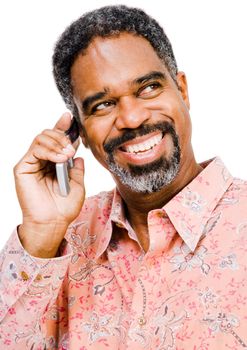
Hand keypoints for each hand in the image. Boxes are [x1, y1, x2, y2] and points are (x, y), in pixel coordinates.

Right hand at [14, 113, 84, 257]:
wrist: (54, 222)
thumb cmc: (64, 207)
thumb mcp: (78, 185)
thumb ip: (77, 169)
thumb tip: (78, 156)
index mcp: (54, 163)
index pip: (57, 140)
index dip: (62, 127)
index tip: (70, 118)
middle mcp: (42, 161)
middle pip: (48, 135)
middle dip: (62, 136)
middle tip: (71, 147)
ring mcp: (31, 163)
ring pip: (41, 138)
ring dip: (56, 143)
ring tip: (66, 155)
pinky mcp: (23, 167)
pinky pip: (35, 149)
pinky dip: (49, 151)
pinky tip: (60, 159)